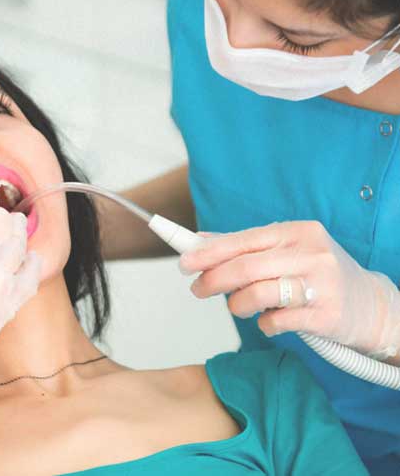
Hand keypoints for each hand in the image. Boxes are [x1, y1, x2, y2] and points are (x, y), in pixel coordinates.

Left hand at [180, 221, 399, 358]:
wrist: (370, 307)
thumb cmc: (317, 276)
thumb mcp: (287, 252)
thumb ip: (246, 247)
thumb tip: (200, 242)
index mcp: (298, 232)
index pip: (243, 240)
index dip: (208, 252)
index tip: (184, 262)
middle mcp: (311, 253)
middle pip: (245, 267)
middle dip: (212, 280)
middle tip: (197, 289)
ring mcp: (321, 284)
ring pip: (257, 294)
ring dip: (237, 304)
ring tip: (239, 307)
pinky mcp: (326, 315)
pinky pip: (276, 321)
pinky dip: (263, 324)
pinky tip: (268, 321)